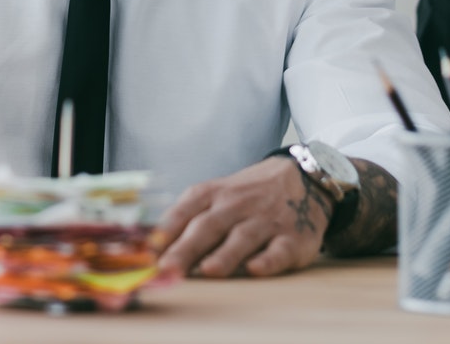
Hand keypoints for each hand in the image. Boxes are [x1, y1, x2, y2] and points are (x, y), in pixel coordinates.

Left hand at [155, 157, 331, 278]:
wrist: (302, 178)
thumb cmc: (248, 194)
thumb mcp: (217, 195)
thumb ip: (188, 217)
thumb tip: (151, 248)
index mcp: (215, 194)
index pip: (186, 209)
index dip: (166, 231)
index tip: (148, 252)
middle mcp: (238, 205)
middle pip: (209, 226)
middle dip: (186, 248)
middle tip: (168, 268)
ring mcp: (266, 221)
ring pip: (243, 237)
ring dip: (225, 254)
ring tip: (208, 270)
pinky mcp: (293, 238)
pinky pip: (280, 249)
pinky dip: (268, 260)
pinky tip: (256, 268)